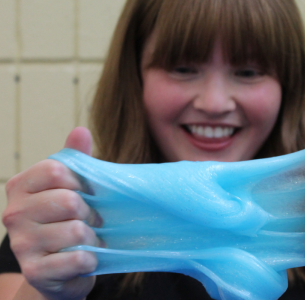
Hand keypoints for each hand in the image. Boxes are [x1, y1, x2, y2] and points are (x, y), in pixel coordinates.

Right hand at [2, 127, 101, 299]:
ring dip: (93, 237)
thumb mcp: (71, 188)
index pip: (55, 170)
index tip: (87, 193)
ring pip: (77, 230)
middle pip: (69, 200)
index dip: (81, 182)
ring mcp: (21, 244)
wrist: (58, 271)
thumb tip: (81, 130)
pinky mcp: (35, 272)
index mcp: (21, 186)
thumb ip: (75, 160)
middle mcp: (14, 213)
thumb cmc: (66, 222)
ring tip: (88, 240)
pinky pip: (77, 258)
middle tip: (91, 220)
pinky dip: (91, 258)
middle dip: (91, 212)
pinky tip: (86, 258)